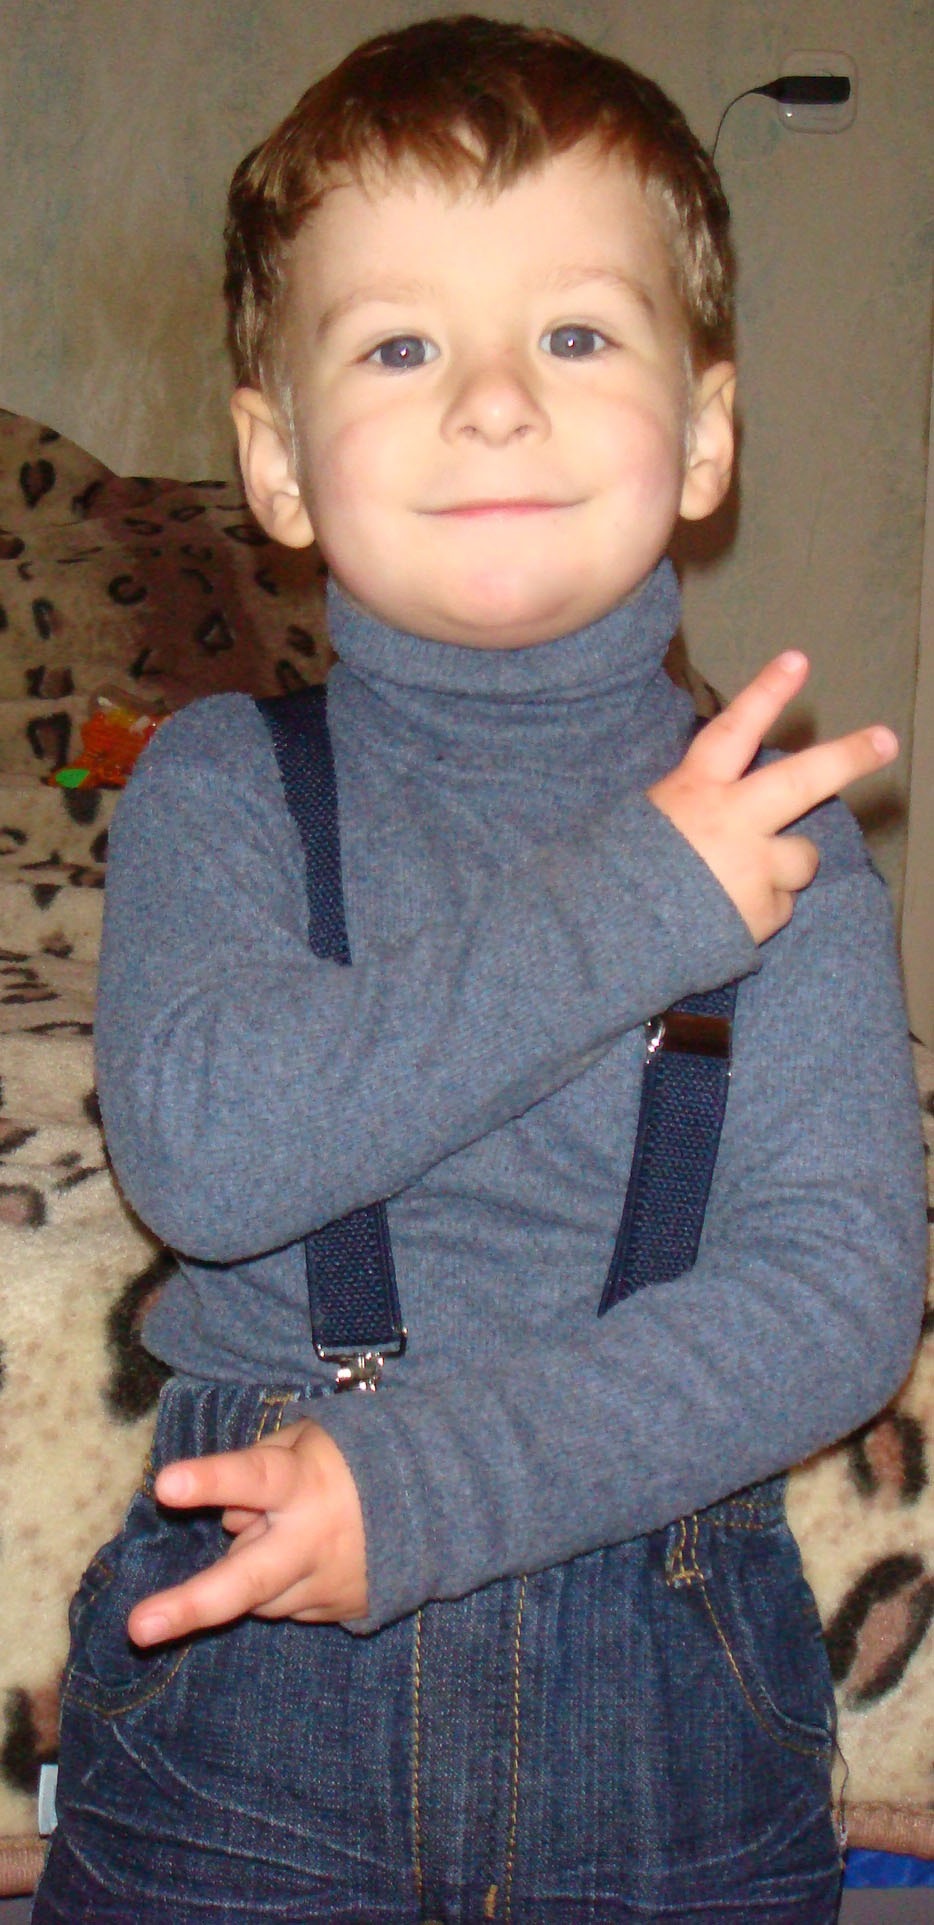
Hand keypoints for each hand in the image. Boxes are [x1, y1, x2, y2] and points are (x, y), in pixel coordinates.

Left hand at [128, 1419, 367, 1645]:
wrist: (440, 1503)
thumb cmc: (359, 1457)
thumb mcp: (310, 1438)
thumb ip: (261, 1465)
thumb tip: (227, 1518)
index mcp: (303, 1482)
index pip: (252, 1477)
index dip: (210, 1482)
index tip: (166, 1486)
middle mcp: (311, 1540)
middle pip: (246, 1578)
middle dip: (191, 1605)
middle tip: (138, 1629)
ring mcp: (325, 1583)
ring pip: (258, 1596)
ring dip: (255, 1568)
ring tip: (284, 1531)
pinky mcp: (339, 1611)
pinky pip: (287, 1605)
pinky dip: (284, 1583)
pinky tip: (306, 1555)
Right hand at [648, 651, 896, 942]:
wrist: (609, 939)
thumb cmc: (619, 873)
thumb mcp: (647, 819)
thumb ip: (697, 804)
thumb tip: (738, 799)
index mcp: (694, 791)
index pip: (735, 731)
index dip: (766, 693)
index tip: (798, 660)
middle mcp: (731, 822)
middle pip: (803, 781)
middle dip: (849, 757)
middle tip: (887, 740)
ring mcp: (752, 868)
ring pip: (803, 857)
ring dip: (786, 867)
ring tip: (741, 882)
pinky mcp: (761, 913)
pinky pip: (782, 905)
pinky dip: (763, 910)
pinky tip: (727, 916)